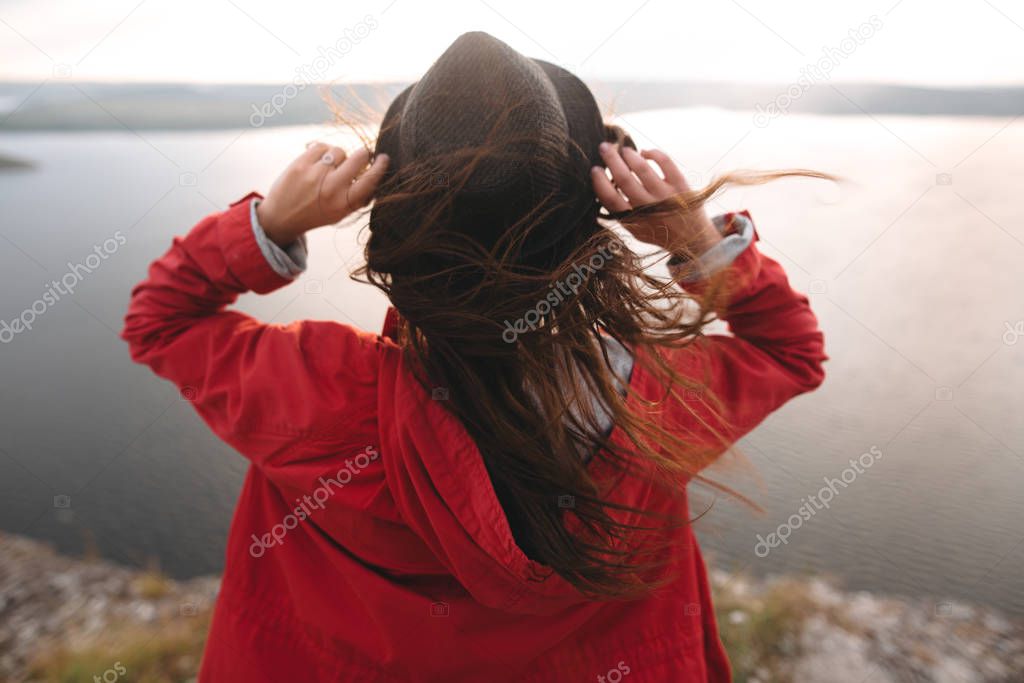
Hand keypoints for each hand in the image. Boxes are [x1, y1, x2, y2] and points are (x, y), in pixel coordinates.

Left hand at [256, 143, 388, 247]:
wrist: (282, 216)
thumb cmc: (318, 213)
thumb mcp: (342, 212)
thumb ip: (359, 197)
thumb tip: (377, 174)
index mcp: (345, 203)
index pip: (371, 180)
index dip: (381, 166)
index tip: (384, 158)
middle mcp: (332, 188)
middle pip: (359, 156)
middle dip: (363, 154)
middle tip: (362, 156)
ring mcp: (315, 174)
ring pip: (339, 150)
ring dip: (338, 156)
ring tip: (330, 168)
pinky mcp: (301, 163)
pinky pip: (322, 146)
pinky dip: (323, 151)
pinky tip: (319, 162)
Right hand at [591, 143, 720, 256]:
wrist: (691, 238)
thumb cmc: (656, 229)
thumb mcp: (634, 228)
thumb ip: (619, 212)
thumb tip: (599, 186)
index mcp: (634, 220)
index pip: (610, 198)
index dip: (599, 181)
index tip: (595, 169)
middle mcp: (650, 208)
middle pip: (624, 179)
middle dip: (611, 159)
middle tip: (604, 147)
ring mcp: (667, 196)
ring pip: (642, 168)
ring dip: (629, 155)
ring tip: (623, 149)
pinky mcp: (681, 185)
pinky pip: (665, 162)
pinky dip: (652, 153)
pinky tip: (644, 153)